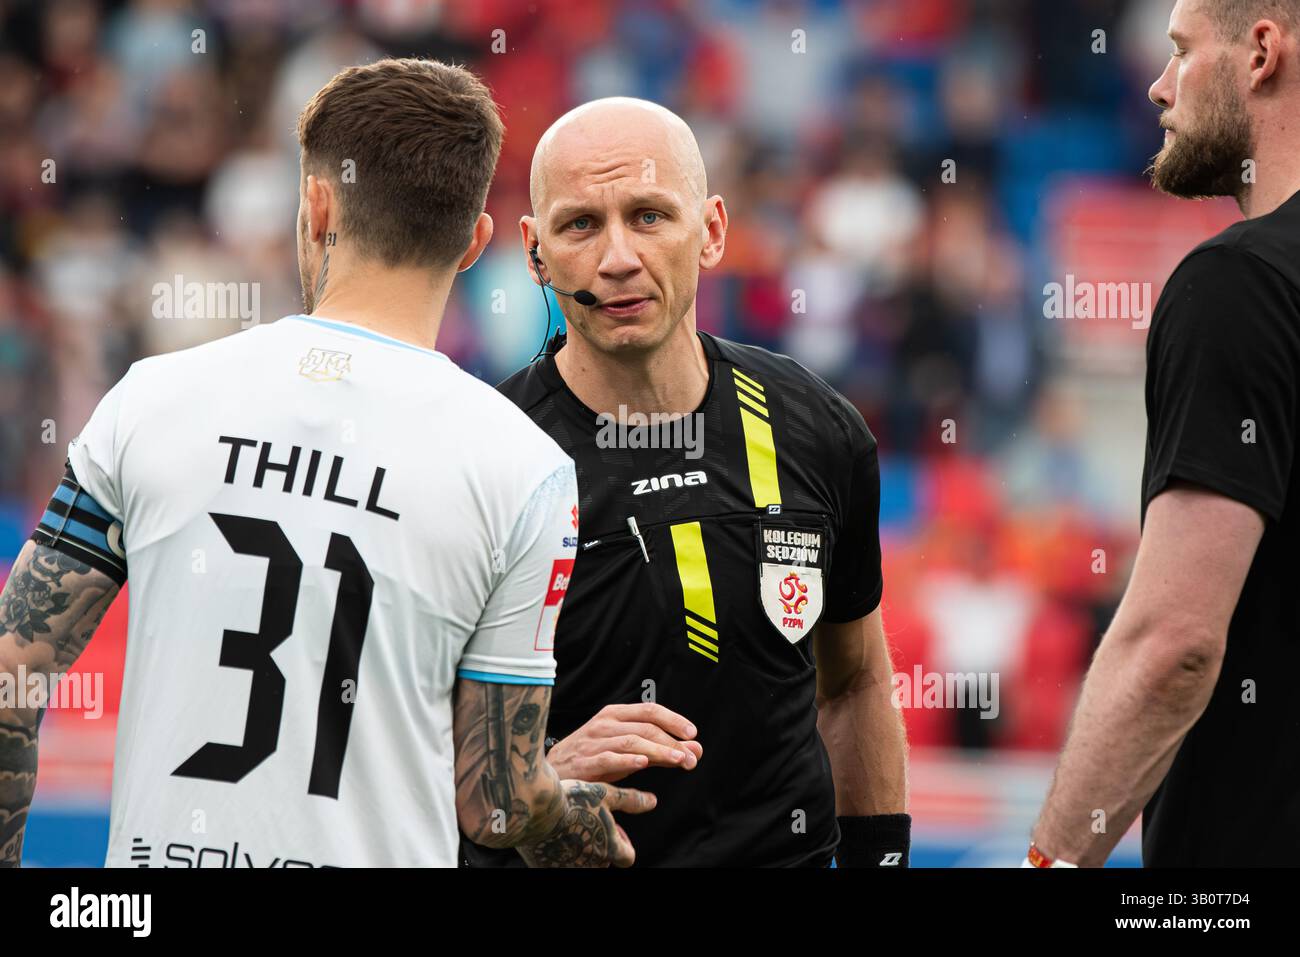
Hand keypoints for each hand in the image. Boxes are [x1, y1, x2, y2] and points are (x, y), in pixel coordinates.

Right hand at [519, 780, 655, 866]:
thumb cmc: (572, 800)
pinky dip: (560, 852)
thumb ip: (630, 801)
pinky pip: (560, 862)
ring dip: (580, 848)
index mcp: (611, 848)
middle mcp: (593, 864)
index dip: (623, 842)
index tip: (614, 828)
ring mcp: (571, 868)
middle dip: (599, 843)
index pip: (628, 857)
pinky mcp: (549, 868)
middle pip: (604, 859)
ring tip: (569, 825)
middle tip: (586, 821)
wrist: (533, 811)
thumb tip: (652, 801)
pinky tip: (553, 833)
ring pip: (583, 861)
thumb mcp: (605, 795)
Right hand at [546, 703, 702, 781]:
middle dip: (671, 741)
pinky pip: (608, 758)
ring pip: (631, 741)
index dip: (673, 720)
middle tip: (692, 757)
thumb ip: (661, 750)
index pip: (649, 710)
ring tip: (679, 760)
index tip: (693, 733)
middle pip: (644, 727)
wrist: (551, 773)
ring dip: (658, 751)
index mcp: (615, 715)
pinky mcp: (584, 762)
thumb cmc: (595, 760)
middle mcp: (604, 724)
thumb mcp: (629, 752)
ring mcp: (593, 742)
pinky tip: (643, 764)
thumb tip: (696, 751)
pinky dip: (627, 760)